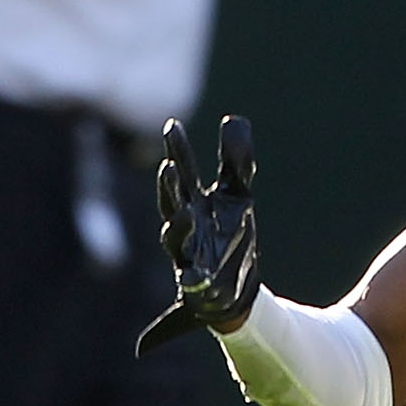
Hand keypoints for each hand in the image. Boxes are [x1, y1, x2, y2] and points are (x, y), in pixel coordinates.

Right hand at [139, 117, 260, 353]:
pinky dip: (191, 278)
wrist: (238, 285)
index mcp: (193, 202)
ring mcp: (188, 255)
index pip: (182, 172)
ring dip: (177, 226)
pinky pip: (191, 281)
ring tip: (183, 213)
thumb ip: (236, 161)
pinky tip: (193, 277)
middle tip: (168, 167)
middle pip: (172, 203)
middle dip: (169, 187)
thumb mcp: (238, 195)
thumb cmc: (230, 234)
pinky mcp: (198, 283)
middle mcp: (185, 226)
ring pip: (175, 239)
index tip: (172, 125)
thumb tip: (235, 120)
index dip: (177, 150)